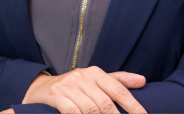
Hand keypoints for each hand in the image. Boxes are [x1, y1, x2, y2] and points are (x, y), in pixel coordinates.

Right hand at [23, 68, 146, 112]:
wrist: (40, 88)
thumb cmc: (75, 87)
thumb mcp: (95, 80)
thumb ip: (118, 81)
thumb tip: (143, 80)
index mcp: (95, 73)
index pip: (119, 90)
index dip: (133, 106)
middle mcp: (82, 77)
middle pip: (105, 103)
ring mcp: (67, 86)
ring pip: (90, 110)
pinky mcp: (55, 95)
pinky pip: (73, 112)